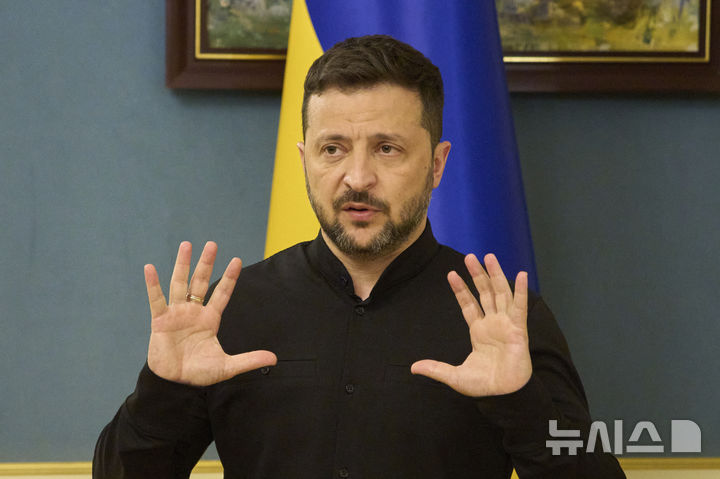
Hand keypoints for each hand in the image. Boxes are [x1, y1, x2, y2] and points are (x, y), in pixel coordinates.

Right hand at [144, 241, 276, 385]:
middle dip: (206, 263)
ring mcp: (177, 314)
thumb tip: (274, 360)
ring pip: (180, 284)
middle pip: (201, 282)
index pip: (222, 294)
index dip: (230, 278)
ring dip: (183, 265)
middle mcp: (194, 312)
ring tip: (187, 245)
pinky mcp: (160, 321)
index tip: (237, 260)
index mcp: (210, 319)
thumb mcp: (227, 366)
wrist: (175, 384)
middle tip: (212, 244)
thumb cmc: (199, 373)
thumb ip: (249, 360)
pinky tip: (150, 268)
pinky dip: (153, 284)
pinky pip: (156, 300)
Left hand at [411, 254, 530, 396]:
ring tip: (488, 256)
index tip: (451, 274)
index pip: (469, 304)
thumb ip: (436, 369)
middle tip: (470, 256)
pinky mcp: (518, 329)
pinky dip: (522, 291)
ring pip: (501, 293)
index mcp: (479, 331)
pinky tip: (523, 275)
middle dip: (477, 275)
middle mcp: (493, 324)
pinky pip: (520, 307)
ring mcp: (506, 324)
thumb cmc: (484, 385)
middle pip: (485, 293)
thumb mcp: (455, 376)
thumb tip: (413, 368)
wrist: (504, 396)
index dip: (461, 289)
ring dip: (495, 275)